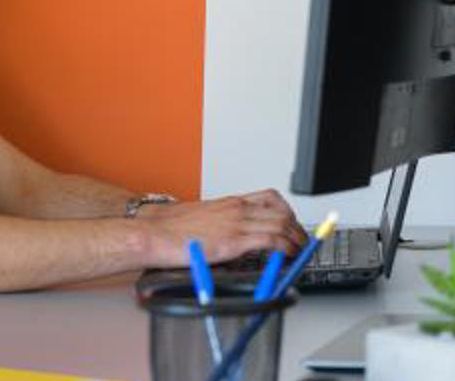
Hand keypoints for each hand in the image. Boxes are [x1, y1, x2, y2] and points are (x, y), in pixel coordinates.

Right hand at [137, 190, 308, 266]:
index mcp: (231, 202)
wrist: (152, 232)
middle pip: (282, 212)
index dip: (288, 211)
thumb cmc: (170, 228)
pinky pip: (270, 240)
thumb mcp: (204, 217)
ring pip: (281, 224)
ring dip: (296, 238)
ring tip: (300, 250)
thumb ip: (222, 223)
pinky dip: (285, 247)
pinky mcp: (232, 241)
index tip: (293, 223)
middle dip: (297, 227)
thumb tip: (233, 238)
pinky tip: (288, 255)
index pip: (271, 198)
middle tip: (302, 240)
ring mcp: (237, 224)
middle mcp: (238, 209)